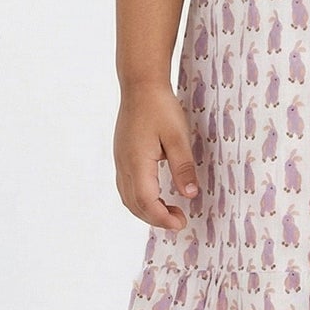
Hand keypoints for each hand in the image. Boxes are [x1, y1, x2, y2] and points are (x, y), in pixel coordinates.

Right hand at [114, 82, 200, 232]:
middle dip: (156, 218)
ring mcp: (120, 161)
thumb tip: (190, 195)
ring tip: (170, 212)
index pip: (146, 202)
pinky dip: (140, 199)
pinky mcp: (122, 156)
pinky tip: (156, 196)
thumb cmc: (160, 107)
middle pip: (134, 204)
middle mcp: (124, 165)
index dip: (163, 217)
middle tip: (180, 221)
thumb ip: (183, 167)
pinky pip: (126, 187)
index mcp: (136, 163)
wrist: (140, 85)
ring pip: (128, 197)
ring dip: (146, 210)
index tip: (182, 224)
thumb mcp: (178, 136)